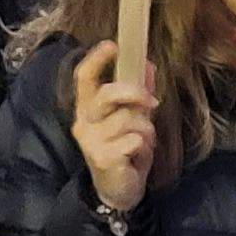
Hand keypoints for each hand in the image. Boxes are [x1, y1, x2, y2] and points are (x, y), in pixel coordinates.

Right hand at [68, 43, 157, 218]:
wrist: (118, 190)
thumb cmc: (125, 149)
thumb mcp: (133, 118)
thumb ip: (138, 92)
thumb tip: (148, 65)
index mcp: (88, 107)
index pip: (84, 78)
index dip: (96, 59)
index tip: (113, 45)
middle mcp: (84, 121)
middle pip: (107, 94)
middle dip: (134, 93)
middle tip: (151, 101)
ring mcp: (91, 140)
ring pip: (129, 119)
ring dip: (145, 129)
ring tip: (141, 142)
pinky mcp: (103, 157)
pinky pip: (134, 139)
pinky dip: (144, 146)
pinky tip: (137, 156)